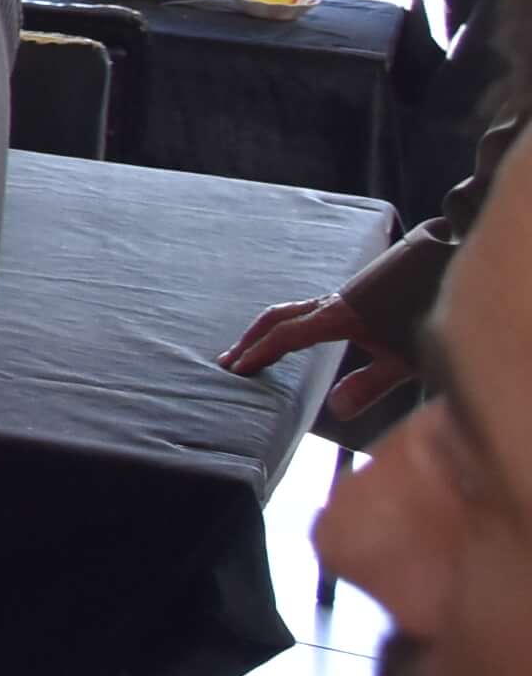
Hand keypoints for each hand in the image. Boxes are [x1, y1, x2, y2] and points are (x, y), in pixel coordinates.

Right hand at [222, 290, 416, 422]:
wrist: (446, 267)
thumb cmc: (431, 314)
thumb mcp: (406, 360)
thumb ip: (371, 384)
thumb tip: (335, 409)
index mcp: (339, 317)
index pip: (286, 335)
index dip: (260, 352)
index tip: (238, 369)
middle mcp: (333, 303)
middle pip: (278, 316)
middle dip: (252, 339)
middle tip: (230, 361)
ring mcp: (341, 297)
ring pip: (291, 310)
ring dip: (267, 329)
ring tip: (253, 349)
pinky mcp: (351, 296)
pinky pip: (306, 309)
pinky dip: (287, 323)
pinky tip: (295, 336)